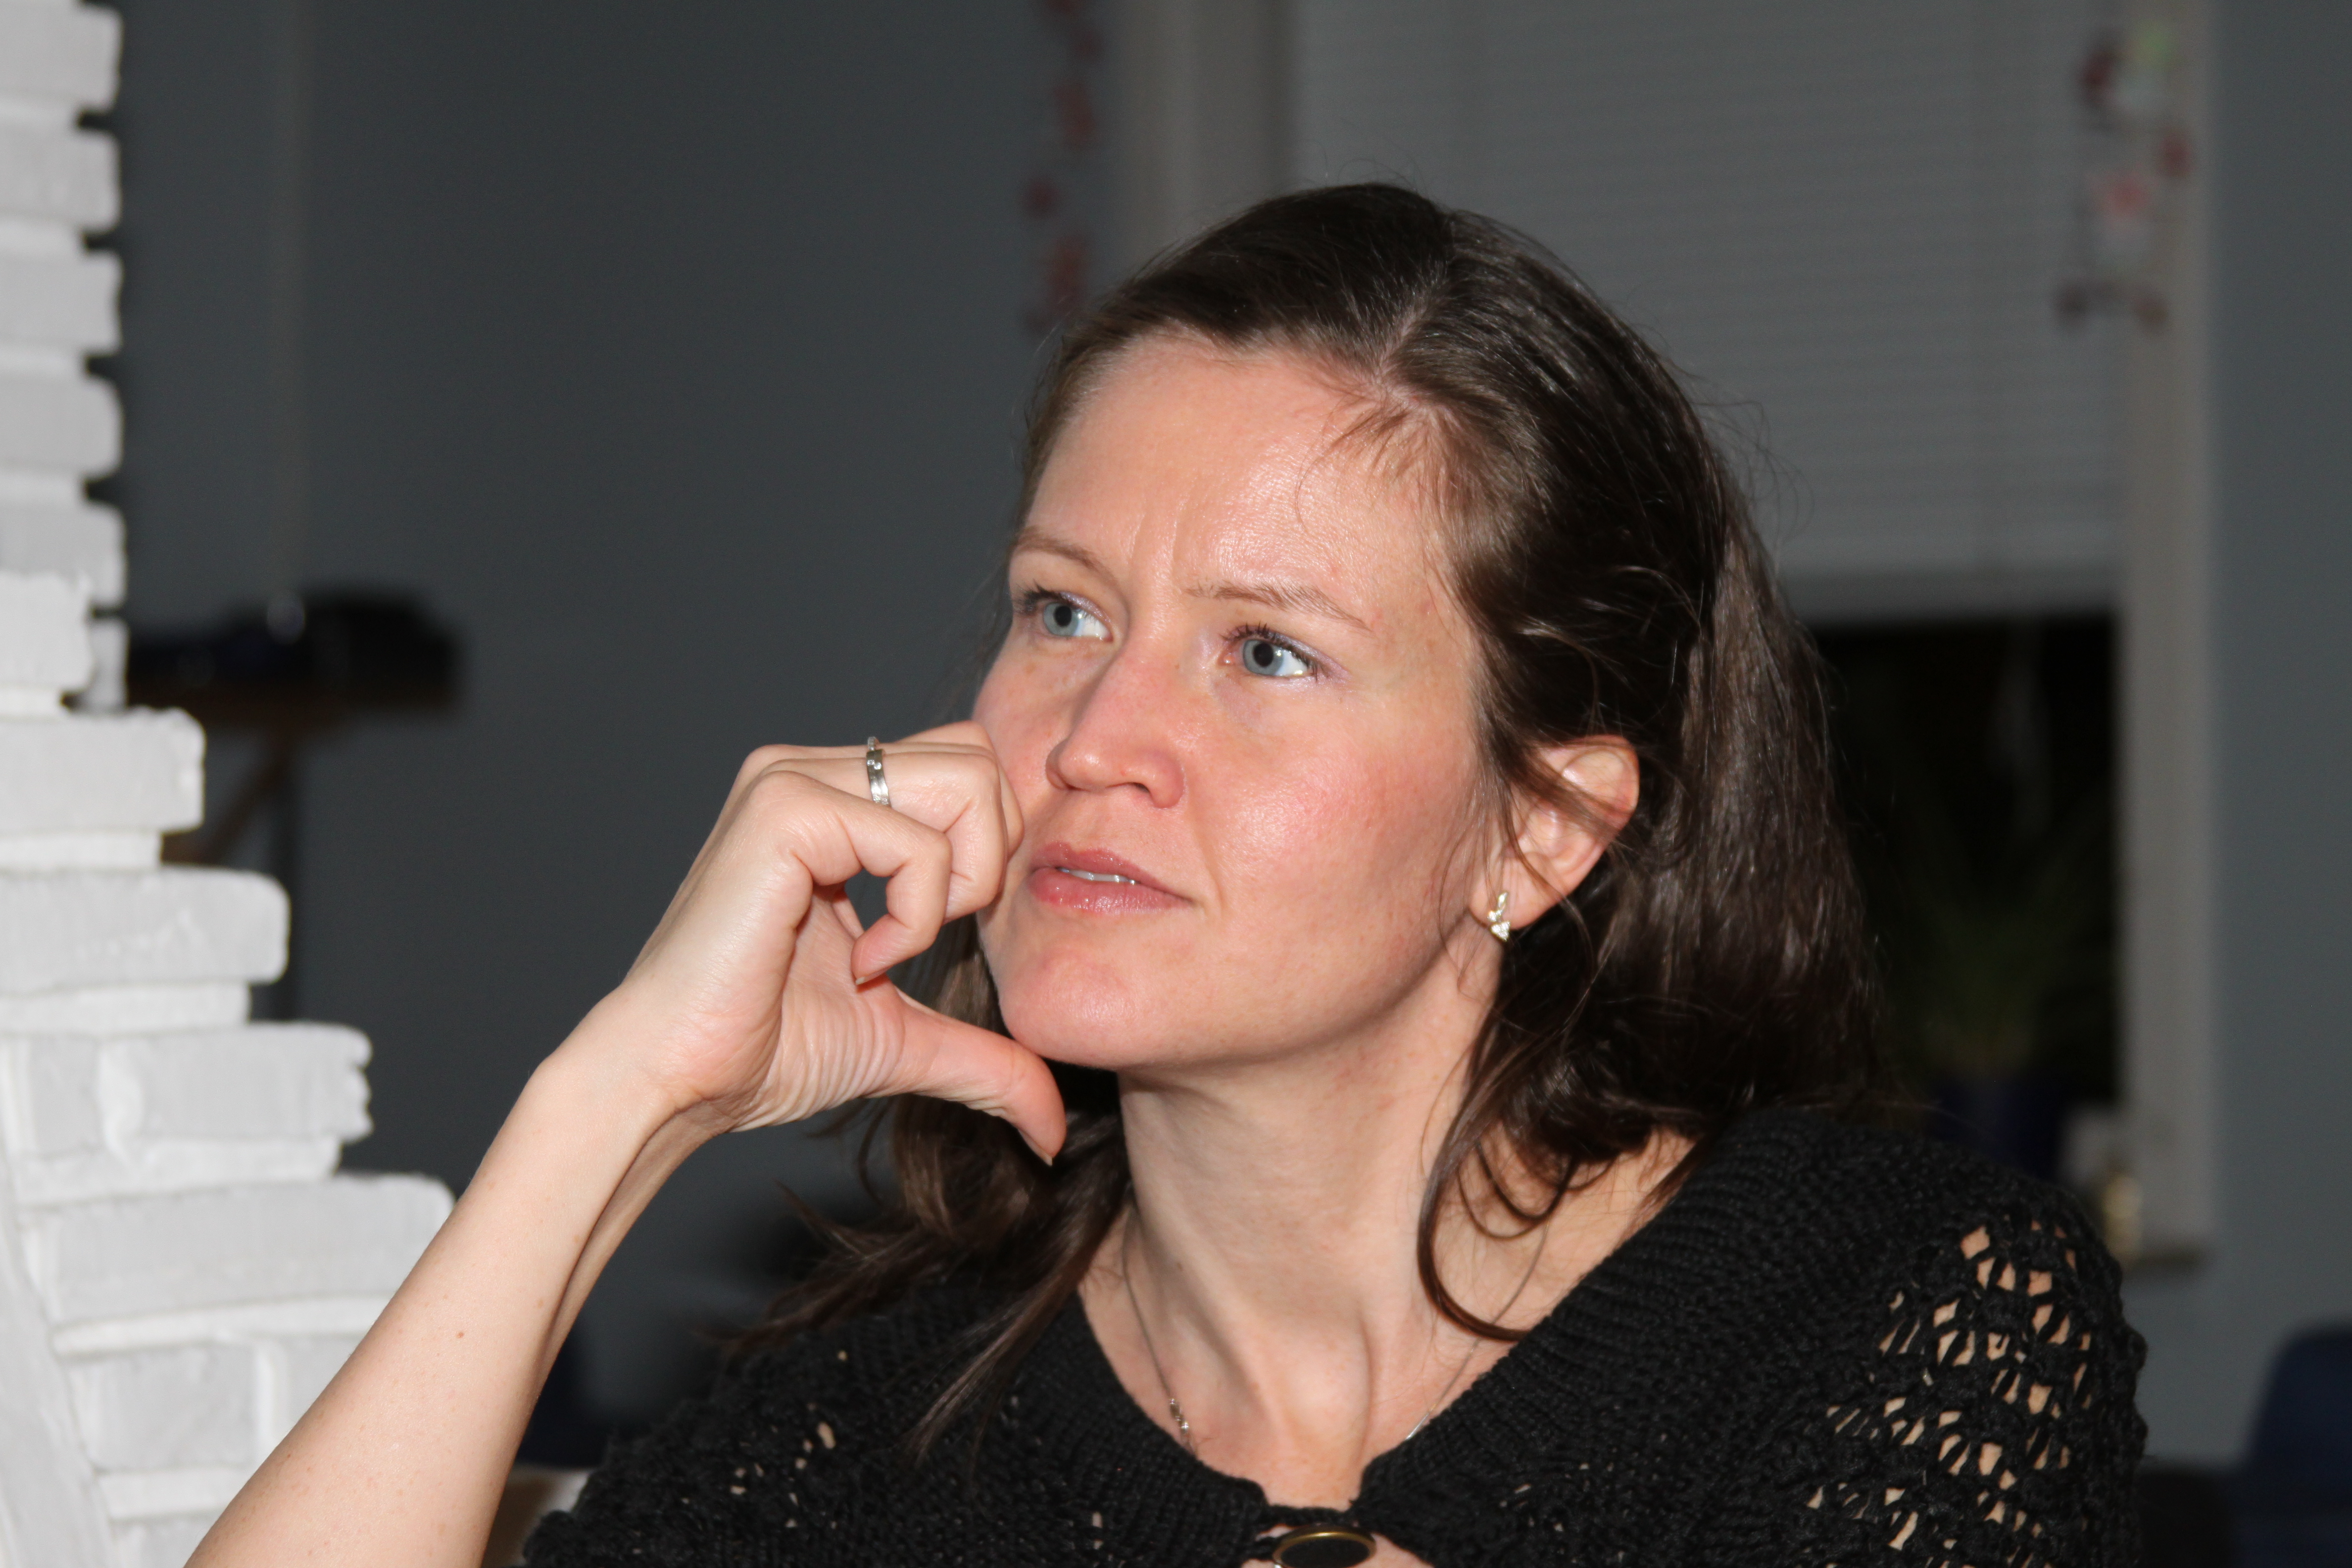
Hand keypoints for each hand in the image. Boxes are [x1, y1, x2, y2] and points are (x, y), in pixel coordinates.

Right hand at [586, 721, 1063, 1158]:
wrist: (679, 1081)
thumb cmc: (764, 1051)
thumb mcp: (904, 1040)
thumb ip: (984, 1060)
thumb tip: (1054, 1127)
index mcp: (838, 799)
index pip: (972, 769)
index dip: (987, 854)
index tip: (932, 935)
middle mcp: (814, 768)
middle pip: (982, 757)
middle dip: (989, 859)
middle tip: (929, 934)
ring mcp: (792, 778)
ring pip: (968, 777)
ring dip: (957, 883)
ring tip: (893, 949)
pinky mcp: (785, 809)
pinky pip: (916, 840)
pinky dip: (914, 915)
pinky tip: (860, 961)